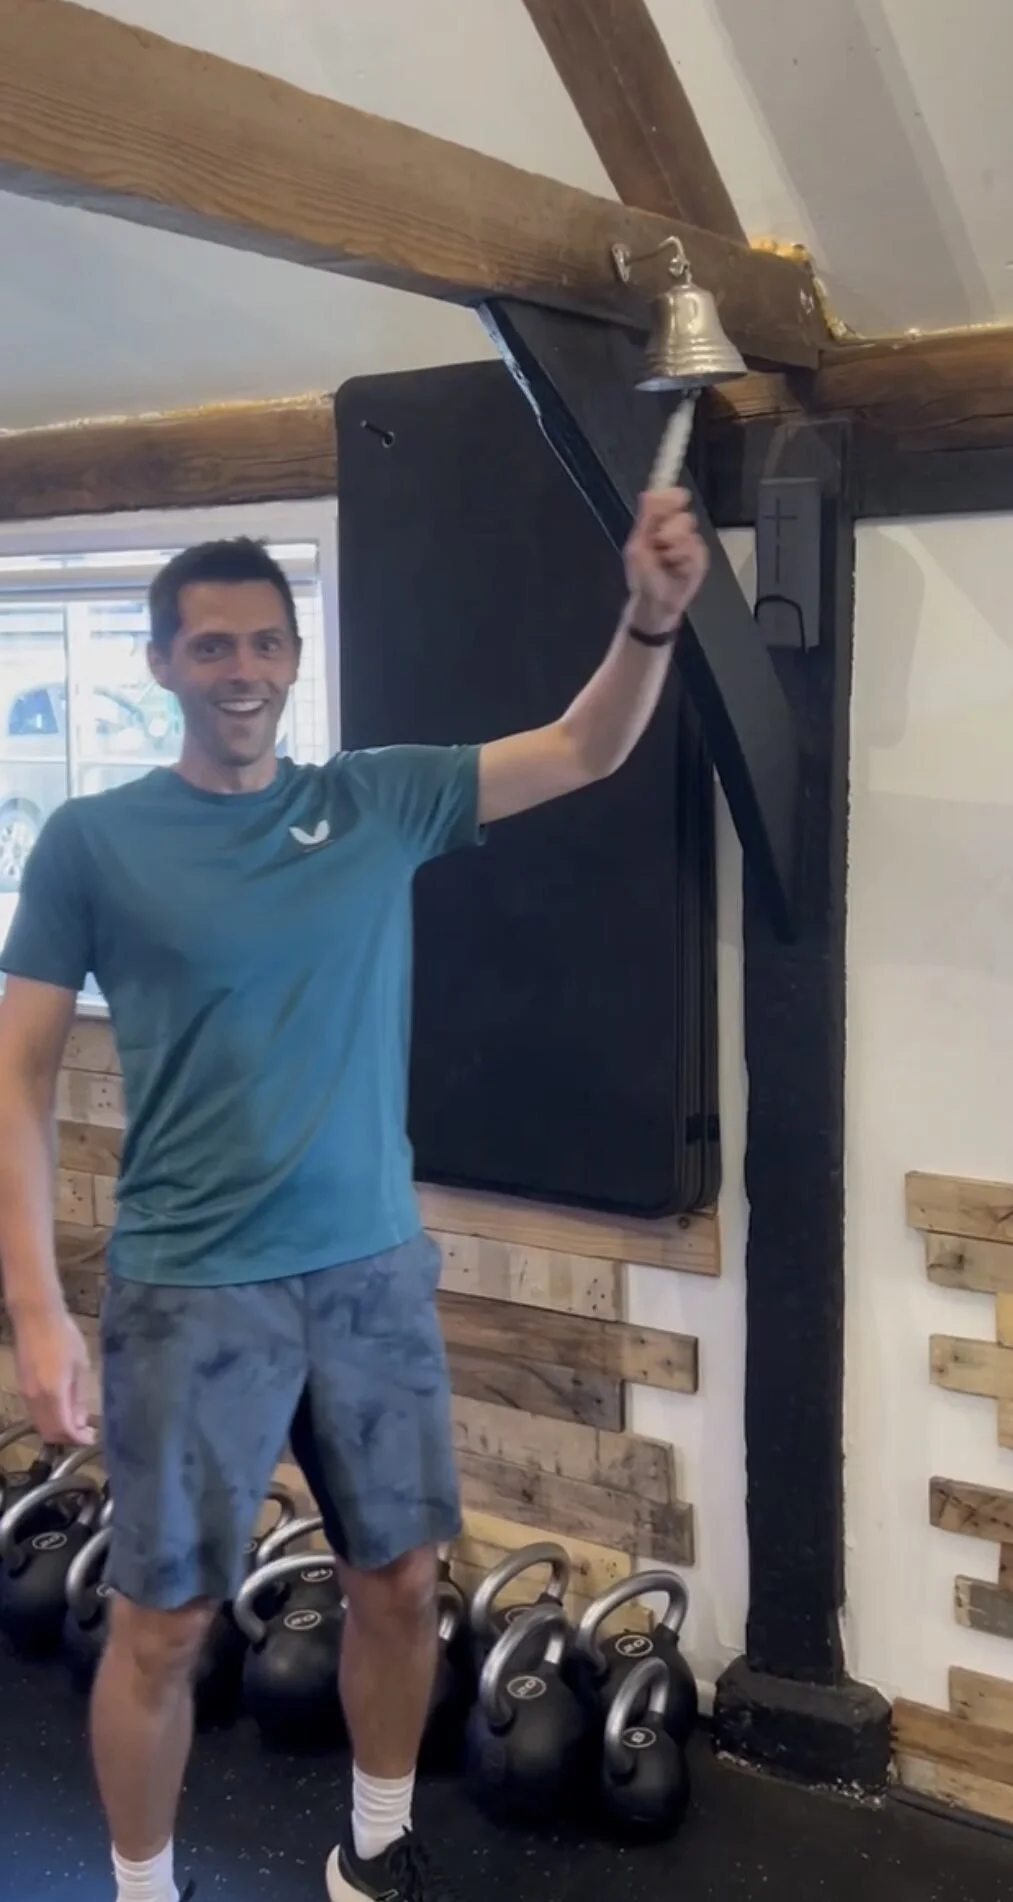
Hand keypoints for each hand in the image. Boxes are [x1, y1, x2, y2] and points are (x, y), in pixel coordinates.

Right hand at [14, 1305, 95, 1445]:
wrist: (36, 1318)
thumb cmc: (65, 1337)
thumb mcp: (81, 1366)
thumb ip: (79, 1398)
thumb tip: (80, 1423)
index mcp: (53, 1393)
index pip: (64, 1430)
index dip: (78, 1440)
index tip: (92, 1438)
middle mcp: (35, 1399)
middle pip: (49, 1433)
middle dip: (68, 1439)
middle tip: (86, 1433)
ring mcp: (25, 1394)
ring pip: (40, 1425)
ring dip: (57, 1430)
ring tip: (77, 1423)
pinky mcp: (22, 1388)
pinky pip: (35, 1414)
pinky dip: (48, 1420)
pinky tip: (62, 1410)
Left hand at [624, 488, 708, 635]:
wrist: (656, 602)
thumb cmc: (643, 576)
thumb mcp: (637, 546)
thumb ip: (646, 519)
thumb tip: (649, 492)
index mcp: (660, 523)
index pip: (671, 499)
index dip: (672, 497)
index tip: (674, 500)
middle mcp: (677, 530)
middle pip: (683, 515)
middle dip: (669, 530)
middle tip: (659, 543)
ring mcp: (691, 544)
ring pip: (690, 533)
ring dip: (674, 549)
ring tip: (667, 562)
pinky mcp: (701, 558)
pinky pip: (696, 551)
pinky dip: (683, 561)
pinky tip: (678, 570)